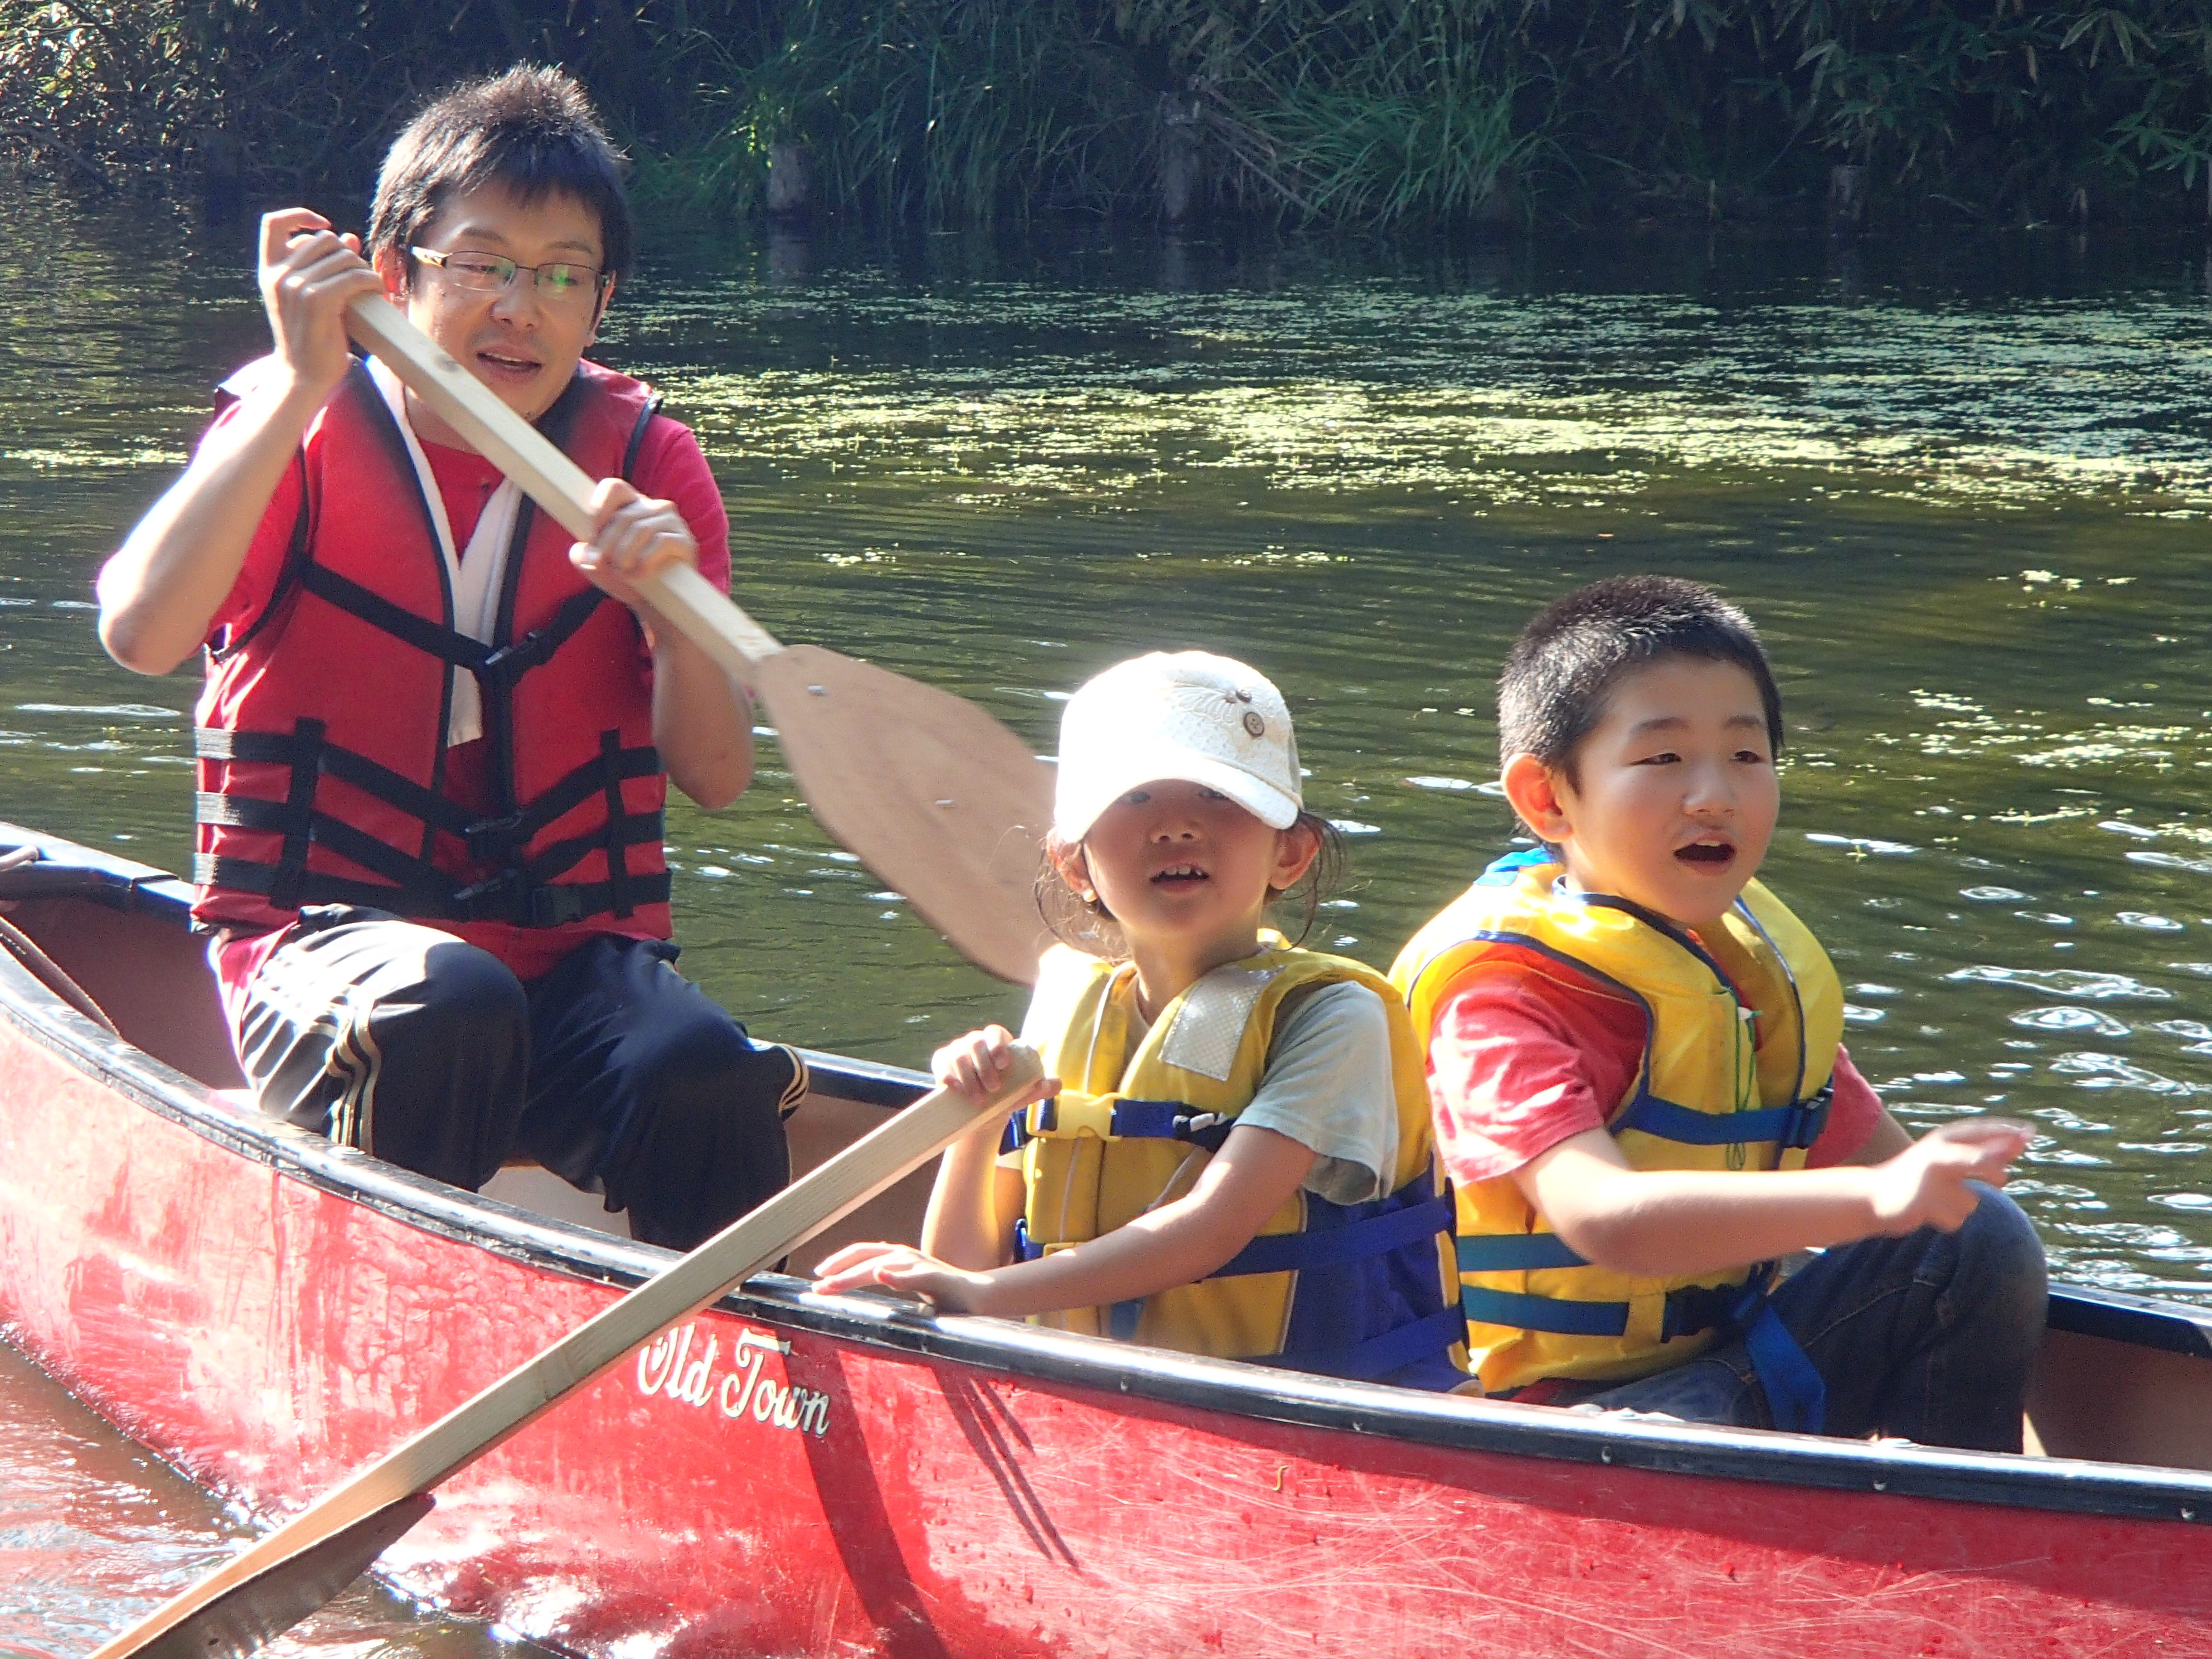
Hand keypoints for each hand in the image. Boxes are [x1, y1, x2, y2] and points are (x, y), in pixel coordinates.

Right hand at [259, 209, 381, 402]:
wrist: (303, 374)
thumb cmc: (311, 336)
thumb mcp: (311, 296)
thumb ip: (325, 265)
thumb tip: (349, 237)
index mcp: (268, 270)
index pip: (273, 223)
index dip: (299, 215)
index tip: (324, 224)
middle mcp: (278, 275)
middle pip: (324, 239)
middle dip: (347, 253)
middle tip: (358, 275)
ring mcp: (295, 287)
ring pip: (343, 256)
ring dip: (363, 269)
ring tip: (369, 286)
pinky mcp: (317, 301)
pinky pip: (354, 276)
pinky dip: (371, 280)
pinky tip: (378, 289)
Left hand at [571, 476, 696, 611]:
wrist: (657, 604)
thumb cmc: (626, 579)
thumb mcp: (598, 568)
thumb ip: (582, 556)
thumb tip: (581, 551)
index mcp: (631, 506)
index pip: (614, 488)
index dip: (599, 506)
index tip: (590, 535)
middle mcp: (654, 508)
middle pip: (623, 517)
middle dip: (607, 544)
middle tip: (600, 564)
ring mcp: (672, 522)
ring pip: (641, 529)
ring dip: (624, 556)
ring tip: (622, 574)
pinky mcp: (685, 541)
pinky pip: (661, 543)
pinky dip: (645, 563)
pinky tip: (640, 576)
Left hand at [810, 1240, 997, 1312]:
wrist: (980, 1297)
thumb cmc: (946, 1294)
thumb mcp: (912, 1285)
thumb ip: (893, 1278)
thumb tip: (872, 1277)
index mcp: (899, 1258)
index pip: (862, 1253)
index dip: (838, 1261)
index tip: (817, 1276)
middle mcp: (906, 1256)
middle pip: (865, 1255)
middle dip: (838, 1269)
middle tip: (817, 1284)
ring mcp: (920, 1265)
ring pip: (881, 1265)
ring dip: (853, 1275)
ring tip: (833, 1284)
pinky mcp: (936, 1279)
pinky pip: (913, 1276)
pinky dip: (896, 1275)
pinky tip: (881, 1274)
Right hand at [933, 1024, 1055, 1112]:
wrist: (982, 1111)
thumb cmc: (1006, 1095)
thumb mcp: (1023, 1092)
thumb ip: (1040, 1087)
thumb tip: (1057, 1083)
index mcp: (996, 1041)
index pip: (995, 1032)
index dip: (998, 1045)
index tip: (1004, 1065)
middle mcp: (975, 1042)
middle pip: (975, 1044)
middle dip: (984, 1067)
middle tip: (994, 1089)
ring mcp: (957, 1051)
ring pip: (958, 1056)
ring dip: (968, 1079)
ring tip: (979, 1100)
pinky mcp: (942, 1064)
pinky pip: (941, 1065)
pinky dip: (947, 1076)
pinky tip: (954, 1089)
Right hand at [1866, 1118, 2031, 1234]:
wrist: (1874, 1195)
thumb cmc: (1920, 1177)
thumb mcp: (1948, 1158)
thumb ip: (1983, 1152)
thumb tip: (2021, 1142)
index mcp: (1940, 1140)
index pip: (1980, 1130)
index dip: (2006, 1132)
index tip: (2029, 1134)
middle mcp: (1935, 1154)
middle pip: (1980, 1161)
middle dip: (1994, 1172)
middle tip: (2000, 1180)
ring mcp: (1929, 1180)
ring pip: (1970, 1201)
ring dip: (1962, 1205)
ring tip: (1939, 1200)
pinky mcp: (1924, 1204)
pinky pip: (1956, 1219)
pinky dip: (1949, 1220)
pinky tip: (1930, 1213)